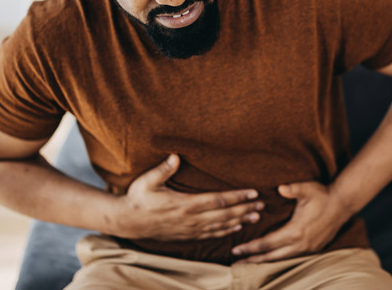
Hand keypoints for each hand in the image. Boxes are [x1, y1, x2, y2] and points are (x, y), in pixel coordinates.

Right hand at [114, 154, 263, 240]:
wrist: (129, 222)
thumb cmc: (138, 198)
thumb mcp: (147, 181)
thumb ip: (163, 170)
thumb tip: (176, 156)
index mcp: (185, 204)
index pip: (218, 200)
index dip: (237, 197)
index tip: (252, 192)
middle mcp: (191, 219)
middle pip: (225, 215)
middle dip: (245, 209)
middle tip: (262, 205)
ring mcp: (190, 229)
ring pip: (221, 226)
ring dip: (240, 221)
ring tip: (256, 216)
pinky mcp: (187, 235)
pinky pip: (211, 234)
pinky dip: (226, 231)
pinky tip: (236, 228)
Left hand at [231, 181, 348, 262]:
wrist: (343, 204)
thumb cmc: (322, 195)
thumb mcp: (307, 189)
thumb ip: (293, 189)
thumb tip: (280, 188)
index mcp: (295, 231)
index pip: (267, 243)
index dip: (251, 248)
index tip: (237, 249)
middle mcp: (300, 244)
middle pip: (271, 256)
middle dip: (253, 259)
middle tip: (236, 261)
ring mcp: (307, 249)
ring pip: (281, 260)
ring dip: (264, 261)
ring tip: (249, 263)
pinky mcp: (312, 249)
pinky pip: (290, 258)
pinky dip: (277, 259)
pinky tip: (270, 258)